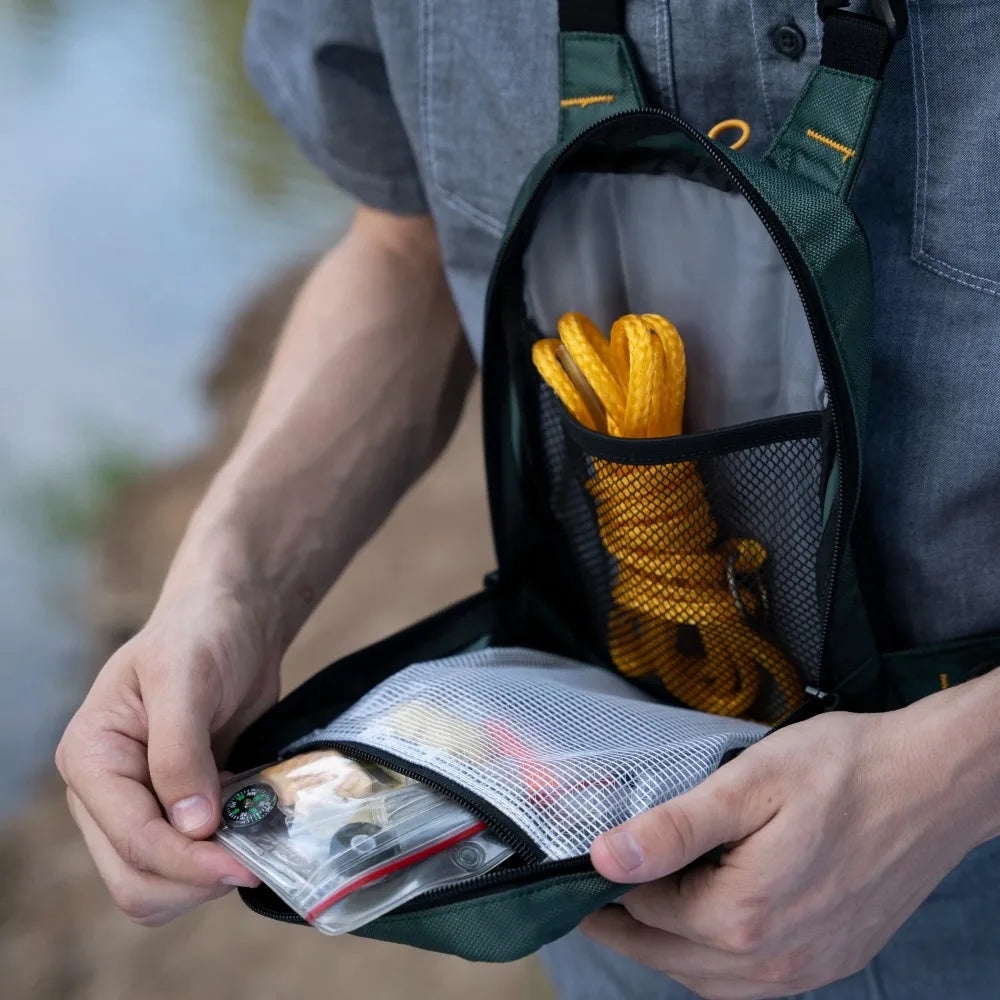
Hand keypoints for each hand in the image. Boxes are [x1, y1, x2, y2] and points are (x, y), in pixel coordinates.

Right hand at [56, 585, 282, 925]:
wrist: (233, 623)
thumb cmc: (201, 634)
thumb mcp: (186, 677)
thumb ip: (180, 751)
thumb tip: (192, 826)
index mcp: (90, 757)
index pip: (132, 837)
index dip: (187, 861)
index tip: (244, 864)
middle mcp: (103, 792)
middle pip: (134, 878)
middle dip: (193, 881)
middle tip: (255, 861)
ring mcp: (136, 805)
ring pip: (156, 884)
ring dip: (205, 878)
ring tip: (253, 840)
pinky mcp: (172, 811)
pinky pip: (186, 864)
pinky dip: (217, 861)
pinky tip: (251, 828)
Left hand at [581, 703, 991, 998]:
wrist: (933, 784)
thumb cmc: (845, 770)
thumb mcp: (749, 783)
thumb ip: (675, 828)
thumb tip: (607, 858)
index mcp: (745, 913)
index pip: (646, 913)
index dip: (609, 887)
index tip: (581, 866)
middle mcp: (774, 958)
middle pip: (668, 956)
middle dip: (624, 928)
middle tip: (591, 895)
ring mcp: (807, 968)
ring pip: (707, 980)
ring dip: (666, 949)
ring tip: (640, 908)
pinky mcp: (830, 962)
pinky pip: (751, 985)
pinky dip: (713, 964)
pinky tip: (705, 929)